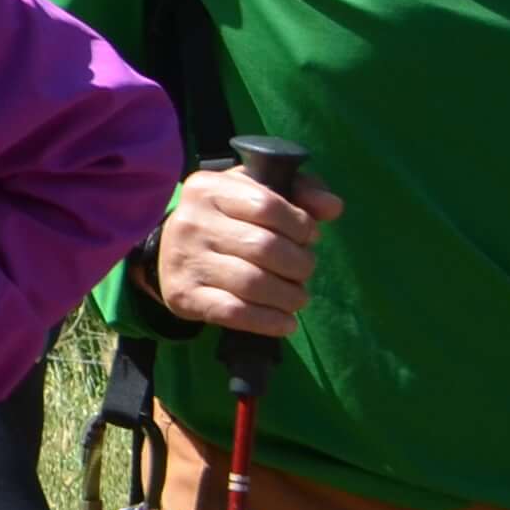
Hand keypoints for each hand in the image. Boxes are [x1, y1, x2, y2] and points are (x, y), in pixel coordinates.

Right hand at [155, 159, 343, 333]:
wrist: (176, 252)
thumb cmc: (230, 219)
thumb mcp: (258, 194)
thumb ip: (301, 192)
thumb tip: (333, 207)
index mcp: (208, 188)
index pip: (268, 205)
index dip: (301, 225)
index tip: (307, 237)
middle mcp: (190, 221)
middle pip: (265, 247)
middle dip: (300, 264)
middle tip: (303, 270)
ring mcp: (184, 258)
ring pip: (254, 283)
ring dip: (290, 296)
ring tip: (297, 297)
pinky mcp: (183, 294)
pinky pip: (236, 312)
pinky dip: (270, 321)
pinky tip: (285, 321)